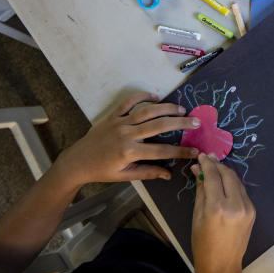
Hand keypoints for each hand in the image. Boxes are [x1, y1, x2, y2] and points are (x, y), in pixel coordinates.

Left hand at [53, 91, 201, 188]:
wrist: (77, 162)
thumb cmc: (102, 171)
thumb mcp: (125, 176)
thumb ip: (148, 173)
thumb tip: (169, 174)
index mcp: (130, 152)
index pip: (162, 152)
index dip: (181, 151)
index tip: (196, 150)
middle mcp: (127, 134)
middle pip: (159, 125)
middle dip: (180, 123)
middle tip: (196, 121)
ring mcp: (119, 122)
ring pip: (147, 111)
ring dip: (166, 108)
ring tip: (181, 108)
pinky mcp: (112, 115)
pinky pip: (129, 102)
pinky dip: (142, 97)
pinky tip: (155, 96)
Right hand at [190, 155, 254, 272]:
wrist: (222, 264)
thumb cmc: (203, 243)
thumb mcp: (197, 215)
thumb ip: (200, 190)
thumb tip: (198, 169)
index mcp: (217, 208)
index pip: (212, 177)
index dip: (206, 164)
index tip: (202, 156)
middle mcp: (235, 205)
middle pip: (228, 175)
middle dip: (217, 164)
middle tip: (208, 158)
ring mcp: (247, 208)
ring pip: (236, 181)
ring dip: (225, 172)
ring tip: (214, 167)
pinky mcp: (252, 211)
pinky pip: (242, 191)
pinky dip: (232, 184)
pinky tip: (224, 183)